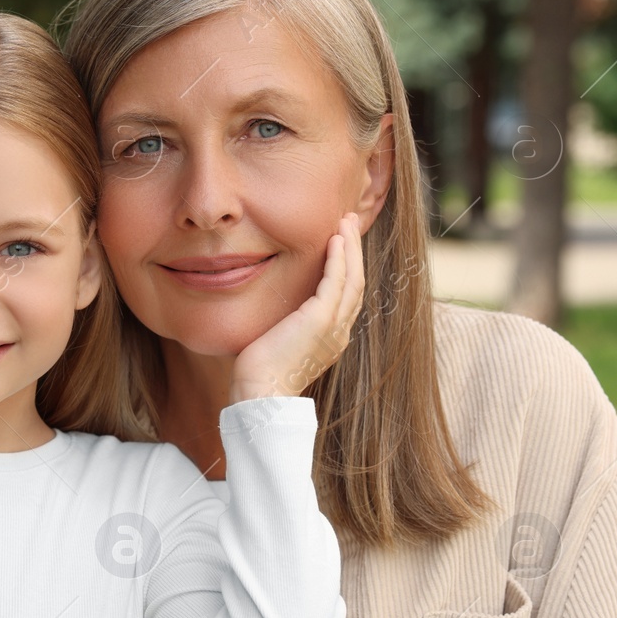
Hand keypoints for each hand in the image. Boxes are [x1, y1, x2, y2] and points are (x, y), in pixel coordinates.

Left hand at [230, 212, 364, 401]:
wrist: (261, 395)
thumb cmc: (260, 376)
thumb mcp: (278, 344)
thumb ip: (284, 327)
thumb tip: (272, 316)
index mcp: (331, 339)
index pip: (346, 296)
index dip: (348, 268)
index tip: (341, 244)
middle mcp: (339, 332)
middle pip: (356, 283)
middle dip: (354, 251)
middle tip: (349, 223)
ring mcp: (333, 327)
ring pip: (352, 278)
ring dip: (350, 247)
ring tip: (346, 222)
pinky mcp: (321, 321)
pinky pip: (336, 282)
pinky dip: (339, 259)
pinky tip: (336, 239)